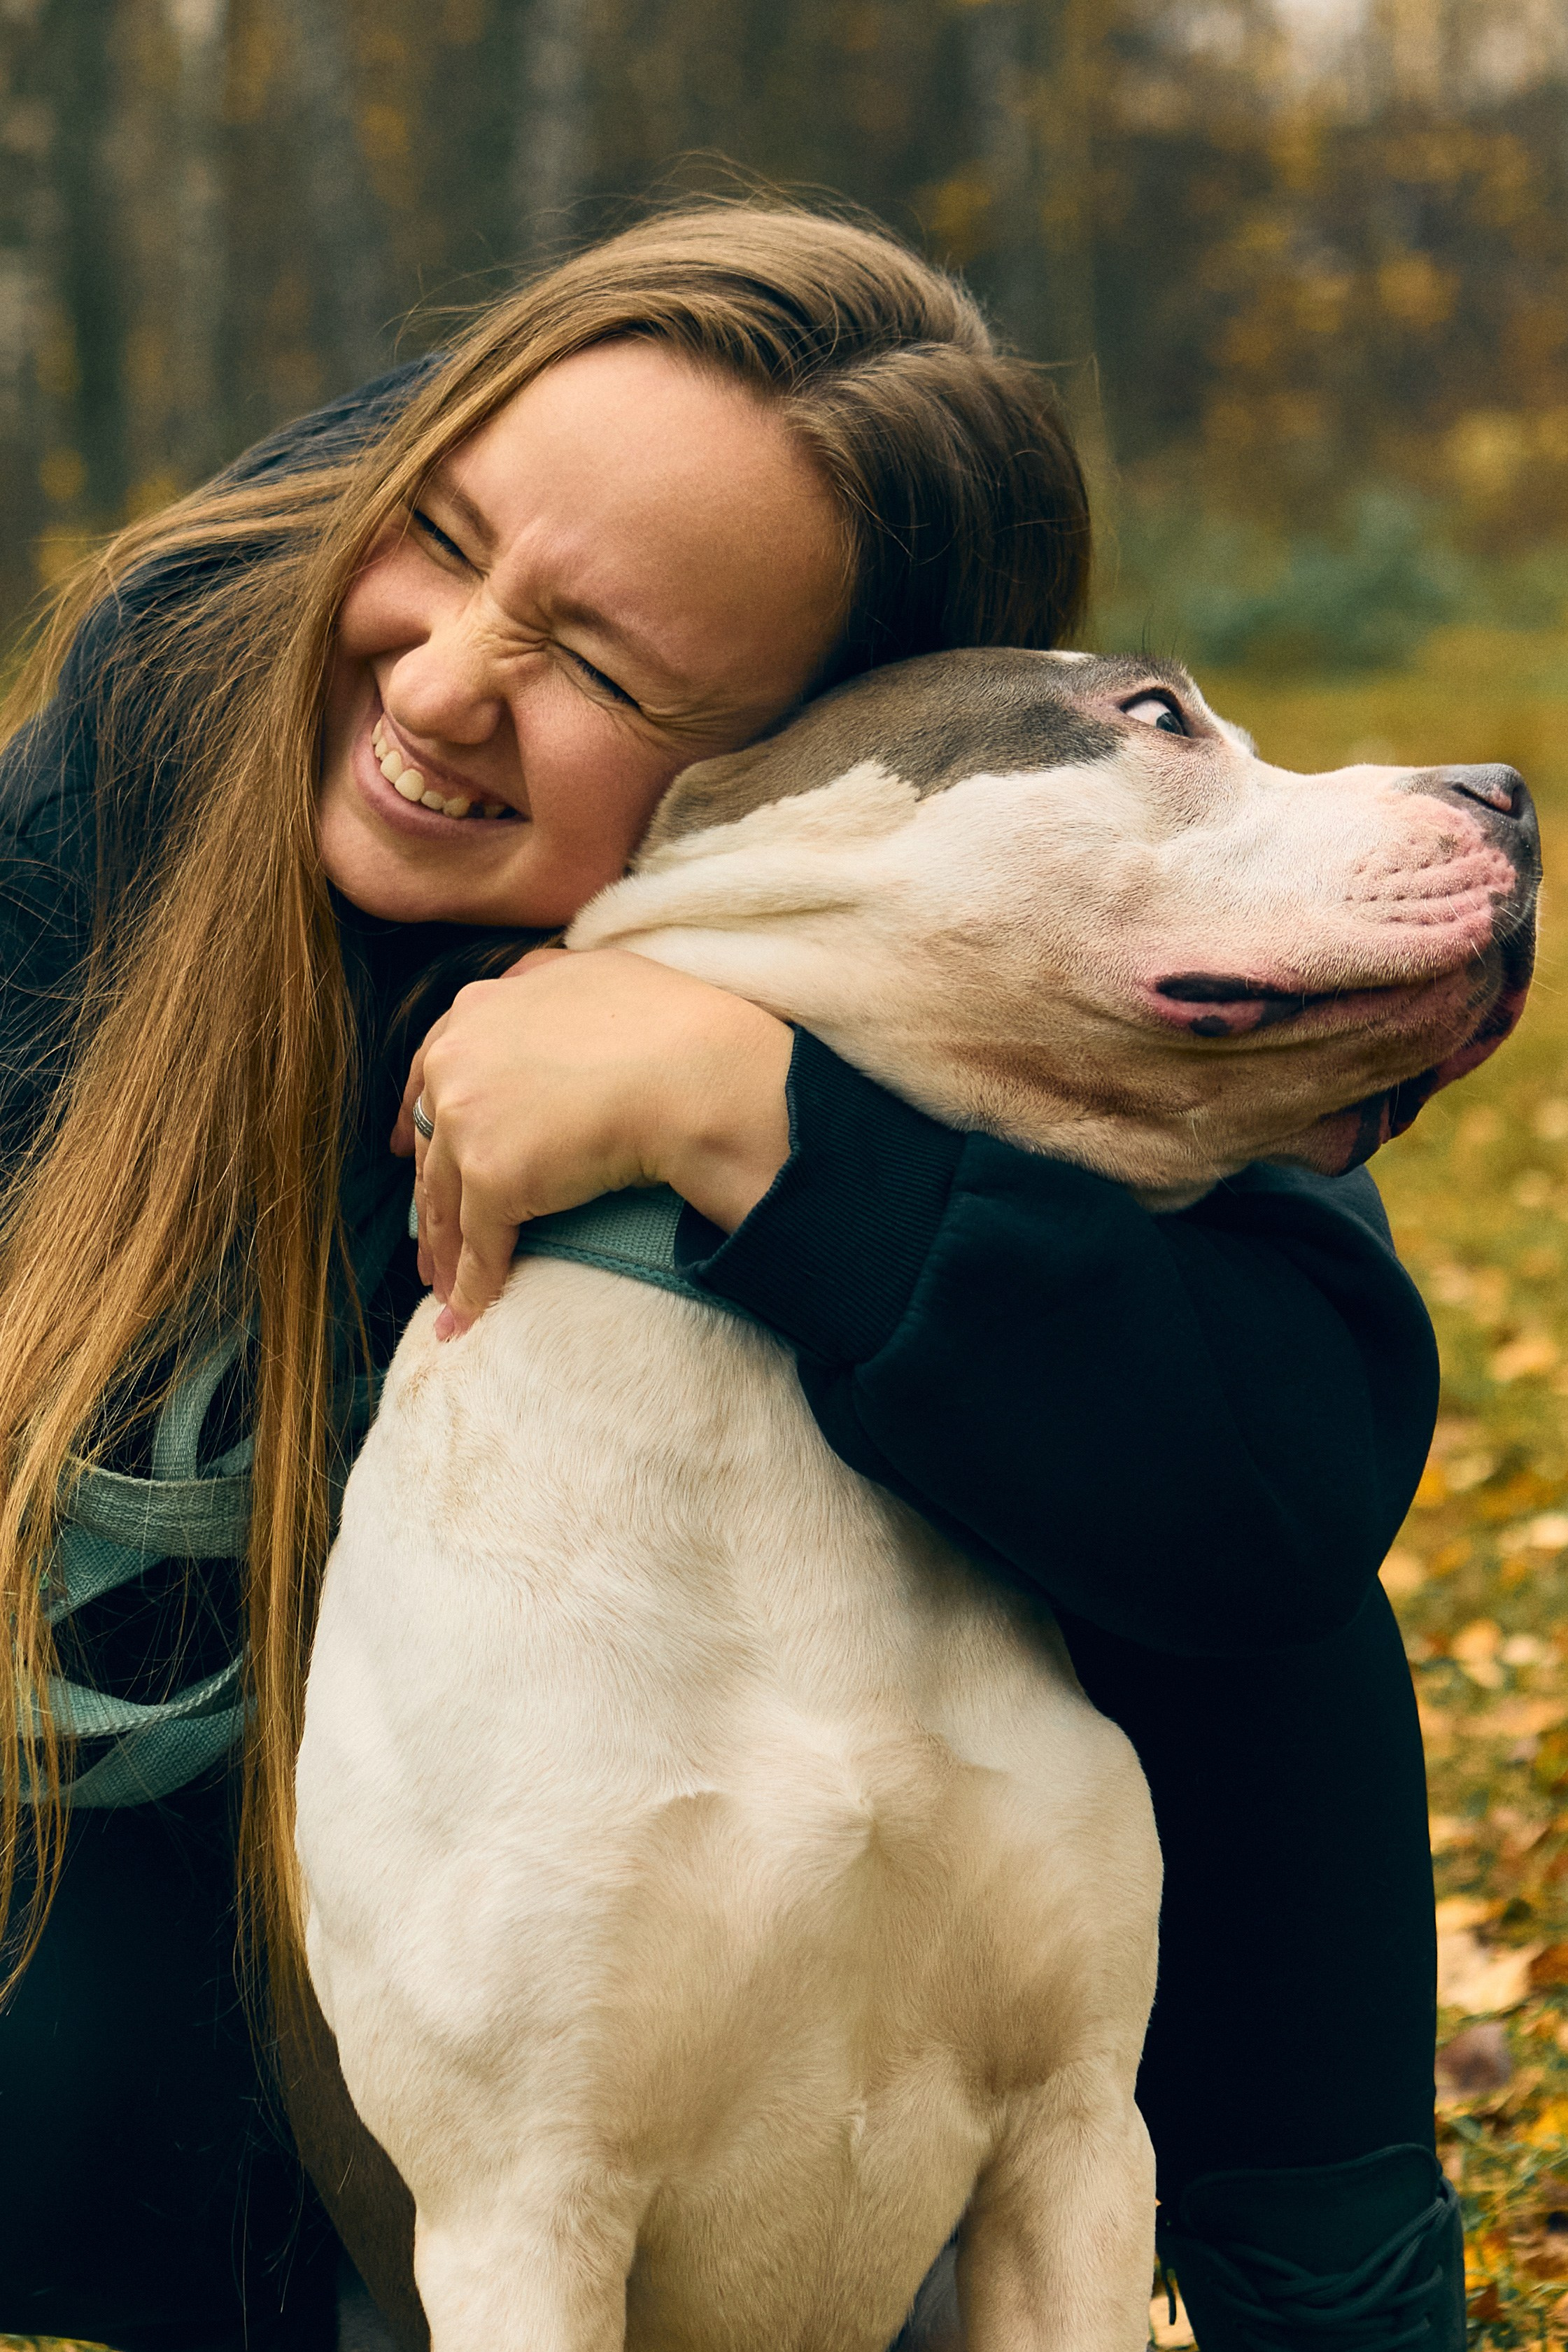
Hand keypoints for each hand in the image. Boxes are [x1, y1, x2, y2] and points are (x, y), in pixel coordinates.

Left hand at [392, 948, 793, 1337]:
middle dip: (428, 1197)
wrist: (695, 1071)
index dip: (415, 1117)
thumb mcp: (591, 973)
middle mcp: (458, 1058)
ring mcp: (468, 1119)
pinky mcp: (492, 1176)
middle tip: (427, 1241)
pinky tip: (469, 1311)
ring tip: (445, 1291)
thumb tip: (531, 984)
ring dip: (444, 1253)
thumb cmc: (670, 1023)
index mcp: (479, 1007)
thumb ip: (543, 981)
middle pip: (430, 1143)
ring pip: (445, 1200)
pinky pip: (478, 1243)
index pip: (432, 1074)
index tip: (400, 1146)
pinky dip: (473, 1283)